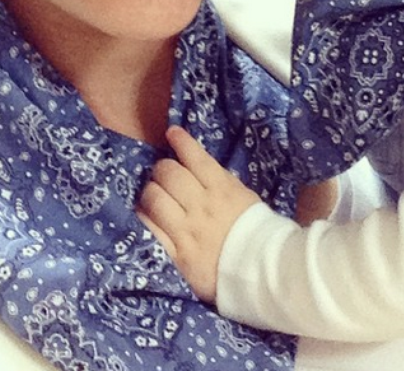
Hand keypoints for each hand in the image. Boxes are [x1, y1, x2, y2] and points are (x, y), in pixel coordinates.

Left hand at [137, 126, 260, 301]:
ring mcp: (186, 229)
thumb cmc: (253, 229)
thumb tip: (197, 165)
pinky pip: (149, 227)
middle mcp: (201, 205)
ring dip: (150, 190)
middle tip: (163, 173)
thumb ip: (220, 181)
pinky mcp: (176, 252)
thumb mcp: (242, 196)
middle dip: (162, 168)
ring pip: (154, 197)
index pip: (195, 157)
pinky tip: (146, 212)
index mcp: (221, 188)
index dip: (181, 141)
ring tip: (154, 194)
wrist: (259, 270)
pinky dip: (144, 215)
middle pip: (169, 173)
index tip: (172, 133)